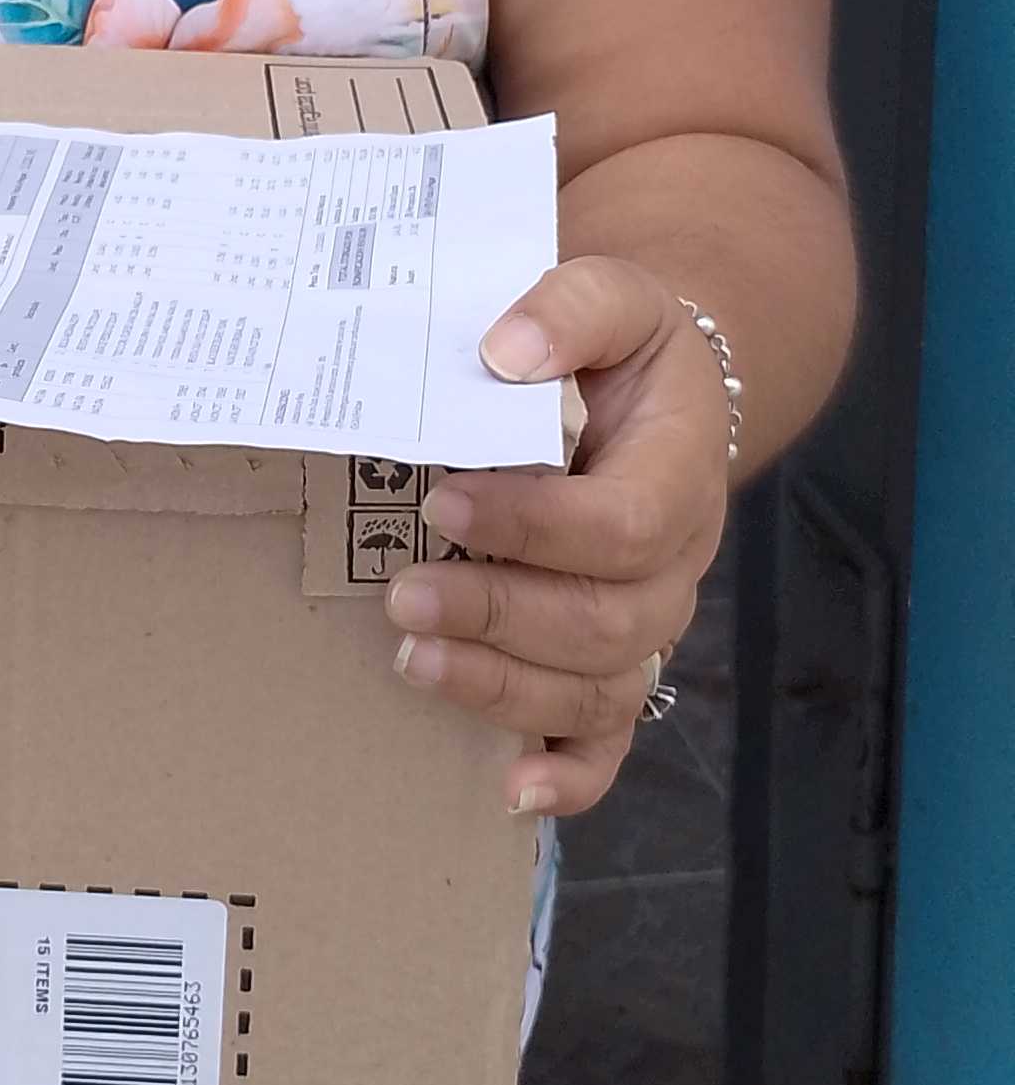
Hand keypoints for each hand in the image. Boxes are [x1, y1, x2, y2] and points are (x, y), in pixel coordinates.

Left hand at [382, 258, 733, 817]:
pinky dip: (570, 779)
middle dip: (500, 614)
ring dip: (505, 689)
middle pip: (608, 621)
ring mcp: (651, 622)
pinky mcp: (619, 662)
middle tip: (404, 594)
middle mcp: (677, 562)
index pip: (625, 523)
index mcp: (681, 468)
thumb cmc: (618, 347)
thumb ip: (568, 307)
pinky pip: (613, 742)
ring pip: (600, 690)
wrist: (657, 392)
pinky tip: (510, 792)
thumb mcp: (612, 293)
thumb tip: (506, 352)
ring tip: (413, 661)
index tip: (444, 503)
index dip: (538, 527)